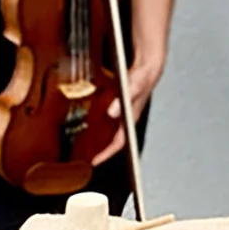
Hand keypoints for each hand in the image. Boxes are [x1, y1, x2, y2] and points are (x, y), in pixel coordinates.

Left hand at [92, 51, 163, 165]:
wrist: (147, 68)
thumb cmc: (142, 78)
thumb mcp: (133, 87)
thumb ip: (122, 100)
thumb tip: (112, 112)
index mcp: (130, 119)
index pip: (119, 143)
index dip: (106, 153)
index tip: (95, 161)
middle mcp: (126, 119)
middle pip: (111, 140)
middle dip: (98, 149)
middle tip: (82, 155)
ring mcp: (121, 113)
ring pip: (108, 131)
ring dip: (96, 137)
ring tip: (81, 142)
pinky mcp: (117, 106)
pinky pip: (105, 120)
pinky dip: (95, 123)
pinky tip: (86, 121)